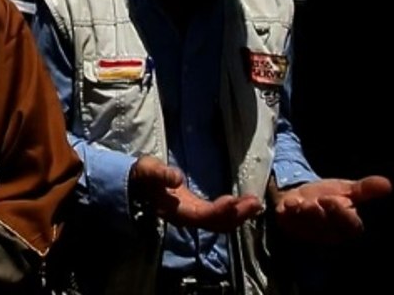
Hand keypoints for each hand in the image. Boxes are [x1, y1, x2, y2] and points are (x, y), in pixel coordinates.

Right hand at [130, 155, 262, 231]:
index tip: (233, 199)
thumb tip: (177, 178)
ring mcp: (195, 215)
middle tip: (255, 201)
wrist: (138, 184)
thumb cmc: (143, 176)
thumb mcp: (149, 170)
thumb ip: (161, 174)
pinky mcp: (199, 210)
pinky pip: (221, 217)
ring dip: (240, 215)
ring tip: (255, 203)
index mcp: (177, 210)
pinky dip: (235, 213)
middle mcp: (188, 217)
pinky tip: (246, 204)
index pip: (202, 214)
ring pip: (221, 223)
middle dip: (237, 214)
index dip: (218, 210)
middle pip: (217, 223)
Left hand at [273, 176, 391, 242]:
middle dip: (322, 214)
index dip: (340, 213)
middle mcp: (328, 232)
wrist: (302, 194)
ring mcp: (308, 231)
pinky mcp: (290, 227)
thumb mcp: (348, 190)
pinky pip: (289, 223)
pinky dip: (287, 213)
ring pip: (308, 226)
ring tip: (303, 203)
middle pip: (327, 227)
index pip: (348, 225)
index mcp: (346, 225)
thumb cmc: (329, 196)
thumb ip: (366, 189)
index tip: (332, 198)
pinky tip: (288, 203)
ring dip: (305, 215)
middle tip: (319, 200)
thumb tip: (388, 184)